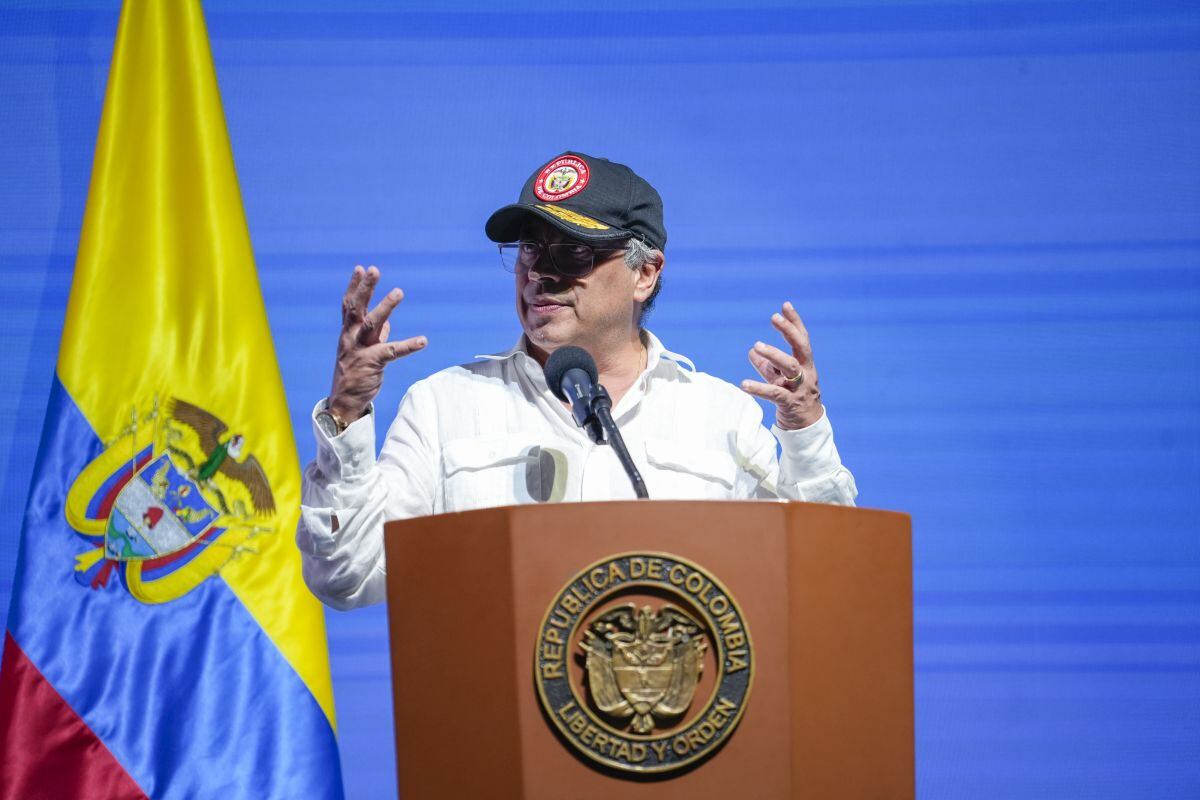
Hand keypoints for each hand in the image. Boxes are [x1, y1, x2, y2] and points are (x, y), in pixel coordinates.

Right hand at [329, 265, 426, 420]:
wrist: (344, 402)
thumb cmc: (355, 373)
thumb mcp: (362, 350)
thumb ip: (375, 335)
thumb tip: (386, 322)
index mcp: (348, 333)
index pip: (349, 305)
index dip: (354, 286)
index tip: (360, 268)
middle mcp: (350, 338)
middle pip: (357, 308)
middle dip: (365, 288)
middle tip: (373, 269)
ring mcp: (360, 350)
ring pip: (372, 324)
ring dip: (385, 307)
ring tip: (398, 291)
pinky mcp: (372, 364)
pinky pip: (392, 352)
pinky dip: (408, 345)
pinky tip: (423, 340)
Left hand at [740, 301, 821, 429]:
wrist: (806, 427)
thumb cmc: (793, 398)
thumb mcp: (779, 379)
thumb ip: (767, 366)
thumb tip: (751, 351)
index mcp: (805, 364)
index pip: (802, 339)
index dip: (794, 322)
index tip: (785, 305)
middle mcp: (806, 373)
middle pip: (801, 348)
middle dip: (789, 331)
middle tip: (773, 317)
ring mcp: (799, 388)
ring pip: (790, 367)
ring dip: (774, 355)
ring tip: (756, 345)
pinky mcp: (790, 403)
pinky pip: (774, 394)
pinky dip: (758, 388)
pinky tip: (744, 384)